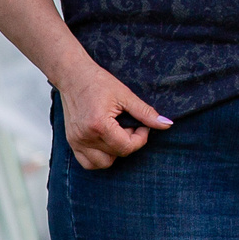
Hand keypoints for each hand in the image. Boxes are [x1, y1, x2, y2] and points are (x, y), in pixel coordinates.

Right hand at [57, 63, 171, 170]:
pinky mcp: (72, 142)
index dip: (140, 138)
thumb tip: (167, 124)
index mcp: (98, 125)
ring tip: (115, 133)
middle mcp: (85, 137)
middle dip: (128, 143)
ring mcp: (76, 141)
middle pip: (117, 154)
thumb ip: (146, 113)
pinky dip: (100, 157)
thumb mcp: (125, 95)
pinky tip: (105, 141)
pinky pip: (88, 162)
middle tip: (127, 125)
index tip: (142, 126)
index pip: (127, 147)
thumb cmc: (97, 82)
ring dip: (114, 152)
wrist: (72, 75)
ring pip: (103, 163)